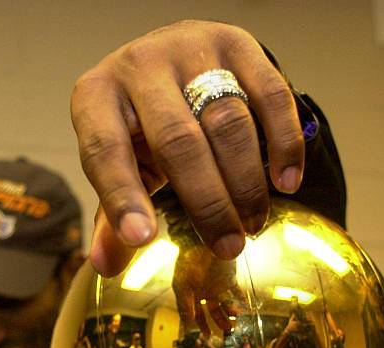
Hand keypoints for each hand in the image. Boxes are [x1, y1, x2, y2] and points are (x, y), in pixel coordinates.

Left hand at [71, 20, 303, 276]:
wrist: (175, 63)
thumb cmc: (142, 126)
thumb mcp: (121, 166)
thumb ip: (113, 214)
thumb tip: (106, 266)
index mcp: (96, 97)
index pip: (104, 151)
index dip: (122, 198)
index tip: (143, 240)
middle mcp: (140, 65)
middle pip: (178, 141)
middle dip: (207, 202)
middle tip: (228, 246)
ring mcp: (191, 48)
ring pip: (227, 121)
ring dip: (245, 182)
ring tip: (253, 223)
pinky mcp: (238, 44)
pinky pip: (271, 95)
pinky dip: (283, 143)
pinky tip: (286, 182)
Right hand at [172, 244, 246, 335]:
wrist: (202, 238)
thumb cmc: (189, 261)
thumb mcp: (182, 286)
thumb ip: (184, 305)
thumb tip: (187, 325)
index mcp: (188, 294)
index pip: (193, 314)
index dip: (200, 326)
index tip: (208, 337)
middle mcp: (202, 291)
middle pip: (211, 312)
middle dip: (219, 322)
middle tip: (227, 331)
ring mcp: (216, 285)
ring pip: (224, 304)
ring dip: (230, 313)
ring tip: (235, 319)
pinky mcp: (228, 278)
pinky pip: (236, 293)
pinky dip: (241, 301)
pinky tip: (245, 309)